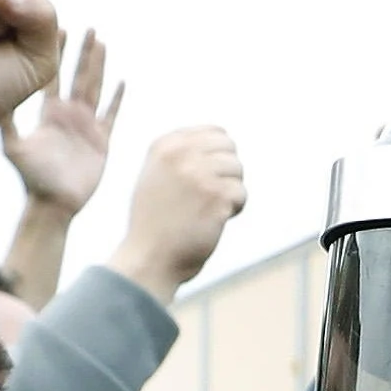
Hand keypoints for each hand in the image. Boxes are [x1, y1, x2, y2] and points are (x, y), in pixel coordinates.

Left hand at [0, 29, 125, 229]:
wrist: (54, 205)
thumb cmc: (31, 179)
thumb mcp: (14, 147)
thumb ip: (7, 123)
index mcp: (49, 113)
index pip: (53, 75)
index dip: (57, 52)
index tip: (60, 26)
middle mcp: (68, 115)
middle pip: (78, 75)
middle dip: (82, 51)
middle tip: (88, 26)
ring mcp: (87, 126)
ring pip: (97, 88)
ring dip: (100, 66)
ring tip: (103, 43)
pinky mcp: (102, 141)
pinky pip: (112, 114)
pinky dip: (118, 98)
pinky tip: (123, 80)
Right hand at [111, 126, 245, 300]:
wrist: (149, 258)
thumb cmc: (155, 221)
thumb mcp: (157, 175)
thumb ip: (182, 153)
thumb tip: (222, 137)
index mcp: (165, 145)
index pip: (215, 132)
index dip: (218, 157)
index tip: (204, 180)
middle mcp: (181, 154)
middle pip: (230, 148)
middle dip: (226, 172)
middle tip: (209, 196)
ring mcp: (199, 174)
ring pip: (238, 170)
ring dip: (229, 192)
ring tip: (207, 209)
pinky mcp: (216, 196)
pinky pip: (241, 194)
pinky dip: (233, 209)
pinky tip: (213, 221)